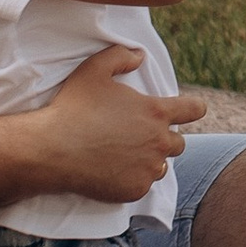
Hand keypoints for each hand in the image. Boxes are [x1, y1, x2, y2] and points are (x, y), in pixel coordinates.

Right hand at [36, 47, 201, 195]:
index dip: (192, 109)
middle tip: (140, 135)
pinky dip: (134, 179)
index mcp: (155, 112)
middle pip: (179, 142)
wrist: (51, 150)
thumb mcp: (94, 69)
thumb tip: (139, 56)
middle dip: (164, 138)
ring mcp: (148, 168)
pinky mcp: (135, 190)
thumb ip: (120, 56)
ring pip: (162, 165)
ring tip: (126, 154)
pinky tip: (114, 171)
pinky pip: (143, 184)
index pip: (194, 110)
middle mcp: (158, 142)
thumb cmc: (73, 107)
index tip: (187, 111)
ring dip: (151, 160)